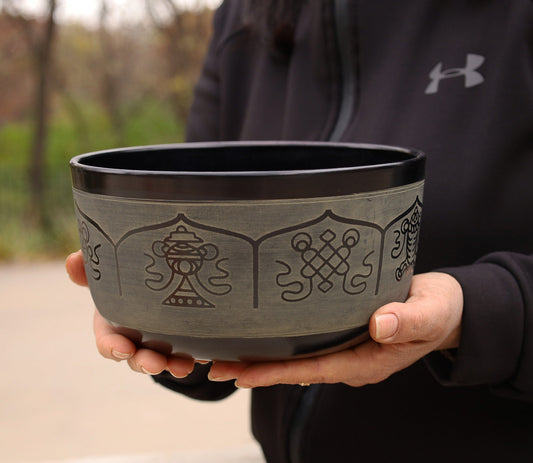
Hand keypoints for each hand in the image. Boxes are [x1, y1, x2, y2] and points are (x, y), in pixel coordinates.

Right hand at [66, 250, 194, 377]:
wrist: (158, 276)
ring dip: (171, 365)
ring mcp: (157, 344)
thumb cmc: (124, 277)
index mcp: (113, 326)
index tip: (122, 349)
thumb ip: (90, 267)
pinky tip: (203, 357)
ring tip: (183, 366)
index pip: (108, 344)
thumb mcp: (107, 273)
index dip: (113, 348)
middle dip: (144, 363)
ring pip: (162, 360)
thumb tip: (71, 260)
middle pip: (136, 358)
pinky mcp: (180, 342)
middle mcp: (134, 340)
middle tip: (155, 364)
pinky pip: (185, 354)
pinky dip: (191, 357)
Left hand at [208, 272, 462, 387]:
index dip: (279, 372)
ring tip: (224, 354)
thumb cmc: (439, 309)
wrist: (445, 308)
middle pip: (297, 369)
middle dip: (257, 369)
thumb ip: (408, 320)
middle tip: (216, 366)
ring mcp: (345, 348)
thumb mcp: (431, 312)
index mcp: (368, 361)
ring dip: (263, 356)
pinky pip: (307, 342)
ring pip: (298, 357)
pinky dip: (281, 342)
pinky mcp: (342, 333)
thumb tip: (380, 325)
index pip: (316, 370)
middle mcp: (351, 359)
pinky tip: (260, 336)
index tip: (245, 373)